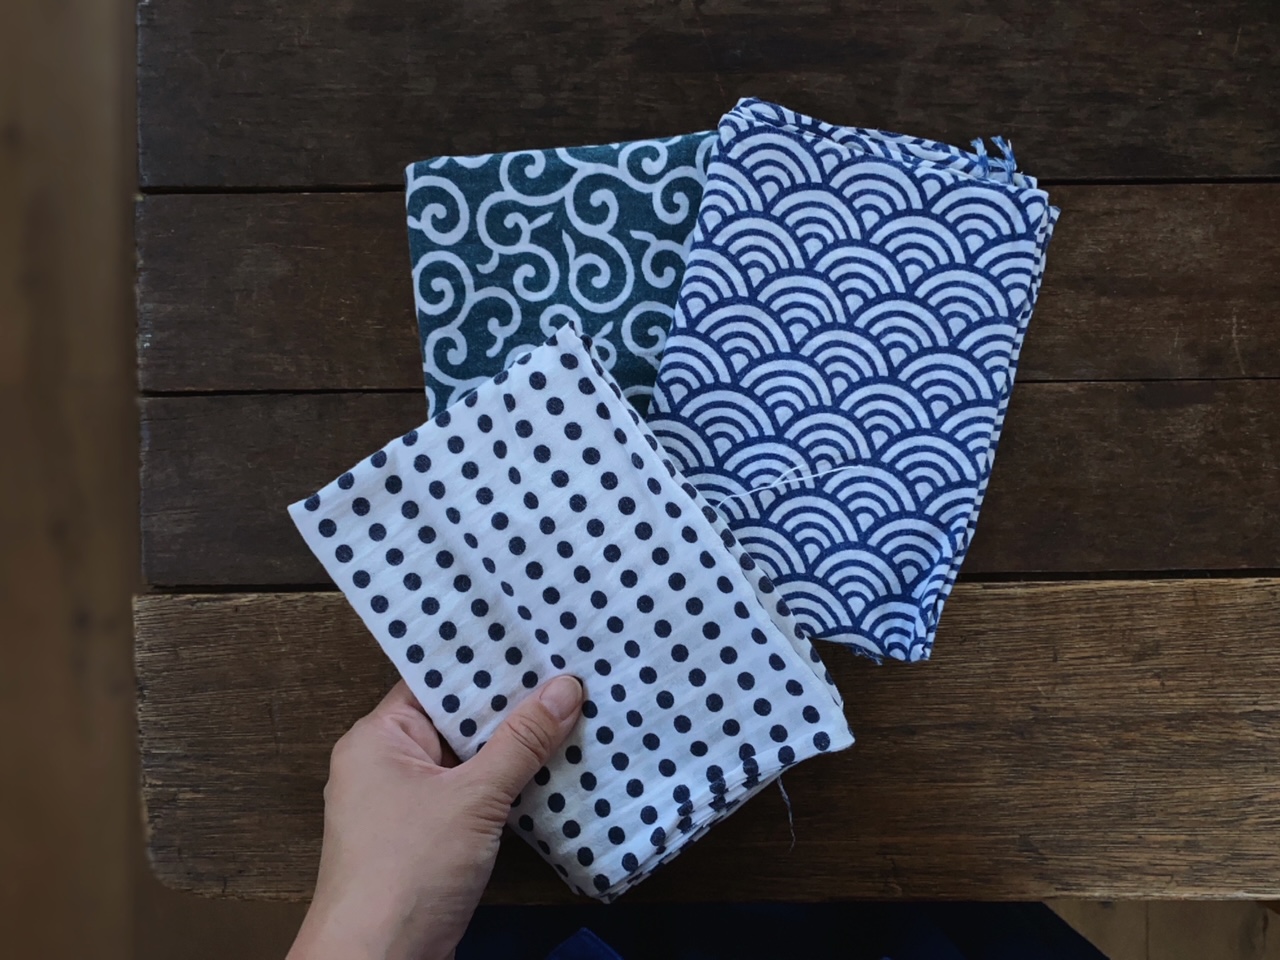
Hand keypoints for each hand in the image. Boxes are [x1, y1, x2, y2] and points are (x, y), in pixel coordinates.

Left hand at [287, 675, 583, 959]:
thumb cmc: (409, 869)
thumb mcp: (473, 798)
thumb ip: (521, 742)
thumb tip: (566, 687)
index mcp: (378, 737)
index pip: (436, 682)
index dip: (487, 663)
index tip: (539, 641)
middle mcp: (386, 763)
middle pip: (456, 721)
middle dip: (511, 707)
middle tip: (571, 673)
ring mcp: (406, 805)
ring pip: (468, 761)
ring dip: (513, 750)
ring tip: (575, 713)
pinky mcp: (427, 840)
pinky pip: (471, 797)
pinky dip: (506, 787)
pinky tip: (555, 772)